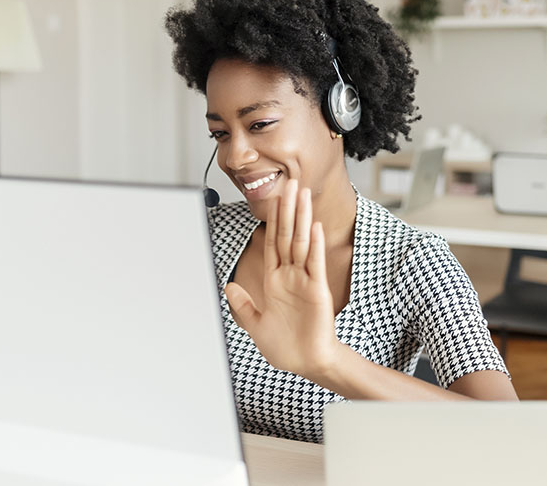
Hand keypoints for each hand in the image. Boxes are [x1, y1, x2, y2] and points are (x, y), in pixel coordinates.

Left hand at [224, 179, 340, 378]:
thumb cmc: (285, 347)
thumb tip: (228, 285)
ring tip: (302, 194)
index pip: (273, 244)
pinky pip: (314, 263)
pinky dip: (313, 245)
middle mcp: (290, 276)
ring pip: (302, 242)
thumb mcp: (255, 325)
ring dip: (302, 218)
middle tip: (292, 183)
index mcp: (275, 281)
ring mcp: (305, 280)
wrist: (307, 363)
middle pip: (288, 235)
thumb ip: (243, 305)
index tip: (275, 199)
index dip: (273, 221)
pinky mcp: (317, 290)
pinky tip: (313, 226)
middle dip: (289, 209)